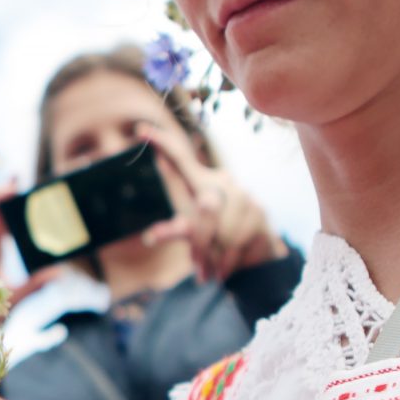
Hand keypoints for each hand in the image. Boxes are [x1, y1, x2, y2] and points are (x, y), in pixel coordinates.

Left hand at [136, 119, 284, 284]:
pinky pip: (239, 240)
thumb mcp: (192, 236)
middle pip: (206, 208)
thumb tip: (151, 236)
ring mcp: (244, 195)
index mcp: (201, 181)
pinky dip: (231, 260)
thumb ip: (175, 232)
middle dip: (202, 242)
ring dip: (216, 255)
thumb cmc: (216, 240)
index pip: (181, 157)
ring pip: (224, 229)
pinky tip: (230, 266)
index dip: (162, 142)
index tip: (139, 129)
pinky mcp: (260, 213)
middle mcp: (222, 181)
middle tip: (198, 269)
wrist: (255, 257)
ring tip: (214, 270)